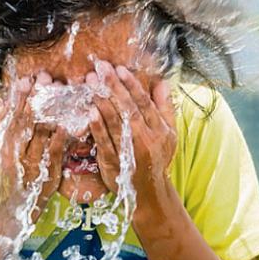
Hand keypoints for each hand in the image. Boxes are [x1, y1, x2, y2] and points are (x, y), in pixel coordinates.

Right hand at [0, 73, 65, 210]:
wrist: (8, 214)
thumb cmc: (3, 182)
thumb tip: (3, 105)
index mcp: (1, 147)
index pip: (10, 117)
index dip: (18, 98)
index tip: (26, 80)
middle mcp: (13, 154)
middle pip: (26, 120)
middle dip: (36, 97)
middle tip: (45, 77)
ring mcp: (31, 164)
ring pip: (41, 132)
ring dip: (52, 110)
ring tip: (61, 90)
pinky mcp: (47, 174)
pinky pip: (55, 152)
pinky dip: (61, 136)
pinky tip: (69, 122)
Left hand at [88, 60, 175, 197]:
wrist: (149, 191)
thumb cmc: (157, 158)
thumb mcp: (169, 134)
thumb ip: (165, 107)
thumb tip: (162, 82)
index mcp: (159, 129)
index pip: (143, 103)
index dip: (131, 85)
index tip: (120, 68)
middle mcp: (145, 138)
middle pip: (127, 108)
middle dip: (113, 86)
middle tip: (100, 68)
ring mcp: (128, 150)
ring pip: (114, 122)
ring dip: (102, 101)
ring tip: (90, 83)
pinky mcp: (113, 162)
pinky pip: (104, 141)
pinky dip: (97, 126)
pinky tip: (89, 111)